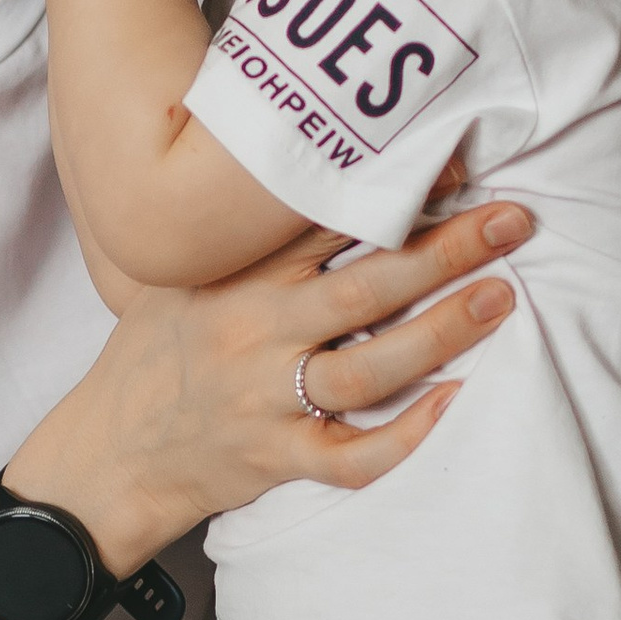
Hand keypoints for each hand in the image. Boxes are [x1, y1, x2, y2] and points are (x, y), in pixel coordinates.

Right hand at [10, 202, 531, 567]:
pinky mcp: (275, 458)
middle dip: (448, 249)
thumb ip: (245, 237)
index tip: (459, 161)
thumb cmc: (152, 357)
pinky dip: (405, 436)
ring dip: (444, 332)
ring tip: (502, 298)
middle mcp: (255, 332)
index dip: (395, 188)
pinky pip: (351, 457)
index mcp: (237, 276)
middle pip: (366, 286)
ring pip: (370, 367)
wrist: (106, 453)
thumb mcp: (181, 278)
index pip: (324, 218)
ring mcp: (266, 399)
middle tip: (514, 221)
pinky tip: (454, 403)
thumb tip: (311, 172)